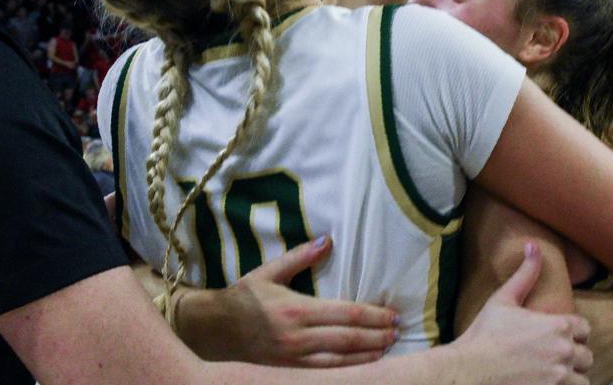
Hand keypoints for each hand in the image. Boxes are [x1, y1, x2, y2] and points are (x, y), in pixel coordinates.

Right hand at [176, 236, 397, 366]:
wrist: (214, 329)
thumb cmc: (244, 296)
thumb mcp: (269, 272)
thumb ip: (300, 257)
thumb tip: (328, 240)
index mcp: (296, 309)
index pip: (344, 314)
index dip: (372, 315)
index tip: (391, 313)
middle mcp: (297, 337)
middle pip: (347, 338)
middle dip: (376, 335)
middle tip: (397, 330)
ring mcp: (294, 358)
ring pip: (340, 359)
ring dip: (368, 354)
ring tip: (388, 346)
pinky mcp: (289, 370)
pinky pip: (325, 371)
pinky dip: (348, 367)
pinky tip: (364, 363)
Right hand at [457, 243, 591, 384]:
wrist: (471, 369)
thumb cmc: (486, 333)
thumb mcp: (504, 298)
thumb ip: (525, 273)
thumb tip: (533, 245)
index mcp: (557, 325)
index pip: (584, 328)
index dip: (573, 331)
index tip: (559, 335)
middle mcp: (565, 351)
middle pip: (587, 354)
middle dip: (574, 354)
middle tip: (555, 355)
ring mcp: (560, 376)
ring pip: (583, 378)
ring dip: (573, 375)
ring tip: (556, 372)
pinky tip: (551, 382)